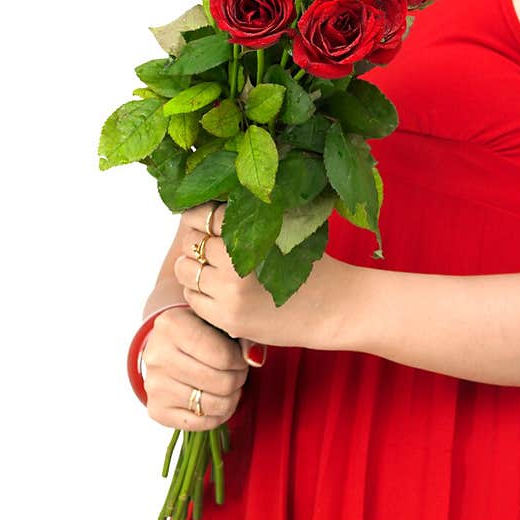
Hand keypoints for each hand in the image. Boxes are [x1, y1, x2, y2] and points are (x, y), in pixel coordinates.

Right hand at [141, 303, 248, 430]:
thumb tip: (254, 358)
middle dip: (238, 379)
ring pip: (213, 405)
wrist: (166, 346)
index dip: (241, 361)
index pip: (223, 356)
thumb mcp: (218, 321)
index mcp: (172, 325)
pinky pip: (201, 423)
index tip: (242, 358)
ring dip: (231, 398)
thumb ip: (241, 334)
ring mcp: (154, 385)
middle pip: (221, 382)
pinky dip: (218, 415)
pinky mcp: (156, 410)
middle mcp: (157, 355)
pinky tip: (219, 401)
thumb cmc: (199, 331)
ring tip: (230, 385)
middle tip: (238, 372)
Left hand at [173, 202, 355, 352]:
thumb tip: (213, 199)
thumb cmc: (314, 264)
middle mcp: (237, 268)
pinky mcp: (227, 320)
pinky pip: (192, 298)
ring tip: (212, 264)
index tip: (205, 215)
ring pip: (185, 271)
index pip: (206, 217)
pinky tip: (218, 287)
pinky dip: (198, 289)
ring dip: (193, 264)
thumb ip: (254, 216)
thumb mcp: (288, 230)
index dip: (201, 213)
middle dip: (198, 239)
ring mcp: (229, 298)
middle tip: (211, 241)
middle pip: (192, 243)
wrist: (334, 309)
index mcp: (254, 238)